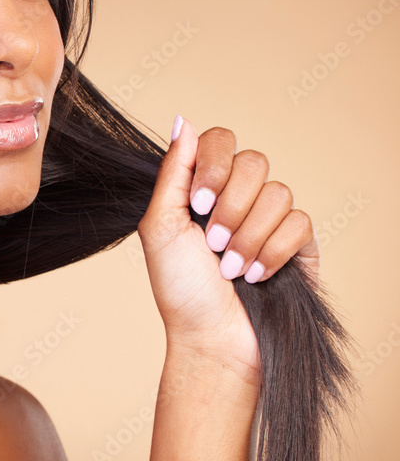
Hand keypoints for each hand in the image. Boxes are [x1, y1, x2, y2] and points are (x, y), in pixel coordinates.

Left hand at [137, 116, 319, 384]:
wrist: (212, 339)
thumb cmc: (179, 289)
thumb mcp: (159, 227)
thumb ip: (172, 173)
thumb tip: (184, 121)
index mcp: (202, 188)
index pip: (221, 140)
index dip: (214, 166)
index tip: (198, 203)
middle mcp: (237, 197)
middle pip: (254, 162)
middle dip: (231, 208)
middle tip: (212, 244)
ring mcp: (269, 220)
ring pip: (279, 194)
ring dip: (249, 237)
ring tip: (230, 270)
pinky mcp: (298, 246)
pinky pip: (301, 223)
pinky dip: (274, 252)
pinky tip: (257, 276)